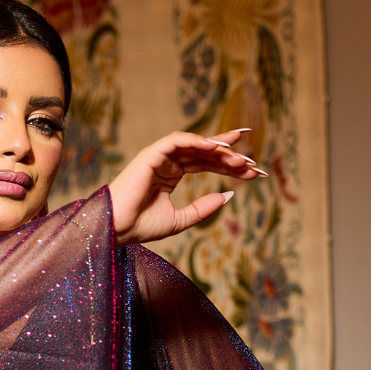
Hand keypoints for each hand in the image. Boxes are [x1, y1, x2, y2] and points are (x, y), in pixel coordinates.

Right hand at [107, 129, 265, 247]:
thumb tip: (228, 196)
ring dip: (218, 148)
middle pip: (205, 152)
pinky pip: (177, 141)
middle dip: (230, 156)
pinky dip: (196, 140)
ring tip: (239, 156)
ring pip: (195, 144)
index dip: (230, 167)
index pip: (207, 164)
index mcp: (172, 175)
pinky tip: (216, 146)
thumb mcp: (180, 220)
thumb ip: (203, 208)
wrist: (116, 229)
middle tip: (253, 162)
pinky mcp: (151, 154)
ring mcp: (159, 156)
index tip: (253, 173)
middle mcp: (167, 162)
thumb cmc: (141, 227)